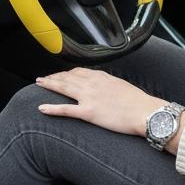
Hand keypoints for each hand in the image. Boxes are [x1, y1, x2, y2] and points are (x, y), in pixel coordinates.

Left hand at [37, 68, 165, 136]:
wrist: (145, 112)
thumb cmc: (138, 102)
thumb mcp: (121, 86)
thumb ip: (108, 85)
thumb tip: (103, 88)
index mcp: (101, 77)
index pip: (78, 71)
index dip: (66, 73)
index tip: (60, 75)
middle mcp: (93, 84)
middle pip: (67, 77)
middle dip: (53, 77)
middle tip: (43, 78)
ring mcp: (89, 98)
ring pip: (63, 88)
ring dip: (49, 85)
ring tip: (39, 84)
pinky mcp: (88, 112)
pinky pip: (66, 109)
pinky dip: (52, 108)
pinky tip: (42, 108)